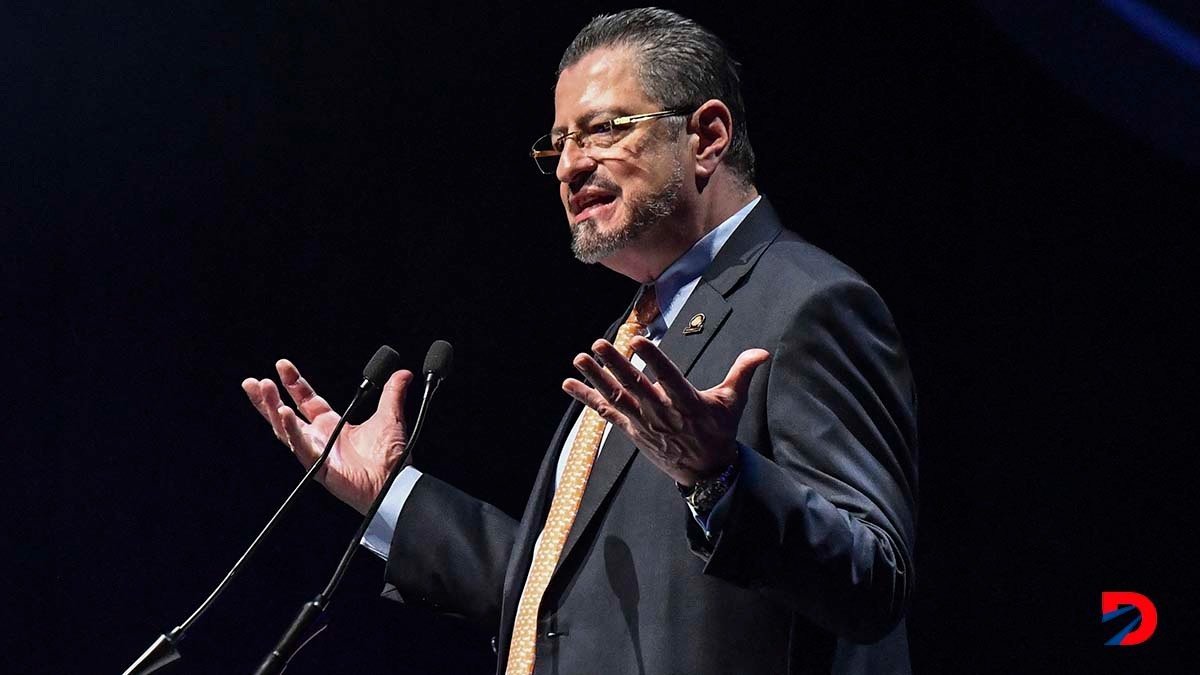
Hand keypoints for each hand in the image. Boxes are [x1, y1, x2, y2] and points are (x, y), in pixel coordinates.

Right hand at [242, 359, 413, 513]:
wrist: (396, 483)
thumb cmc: (391, 458)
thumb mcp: (390, 416)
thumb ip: (392, 393)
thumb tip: (402, 372)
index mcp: (331, 425)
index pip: (306, 400)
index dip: (293, 383)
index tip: (282, 365)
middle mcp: (319, 439)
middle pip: (285, 416)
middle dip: (268, 398)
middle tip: (255, 381)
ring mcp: (316, 453)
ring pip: (286, 431)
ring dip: (272, 409)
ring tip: (263, 389)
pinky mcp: (319, 468)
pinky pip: (301, 449)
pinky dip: (291, 431)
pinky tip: (283, 413)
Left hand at [563, 335, 768, 485]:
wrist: (705, 471)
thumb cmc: (718, 432)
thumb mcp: (733, 402)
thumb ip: (743, 373)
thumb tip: (762, 351)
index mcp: (686, 402)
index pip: (668, 377)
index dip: (653, 359)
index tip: (638, 340)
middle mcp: (661, 412)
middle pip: (635, 385)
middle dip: (616, 364)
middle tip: (599, 345)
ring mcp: (643, 422)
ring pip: (616, 397)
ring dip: (596, 378)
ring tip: (580, 359)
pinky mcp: (631, 429)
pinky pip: (605, 412)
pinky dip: (586, 398)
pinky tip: (569, 384)